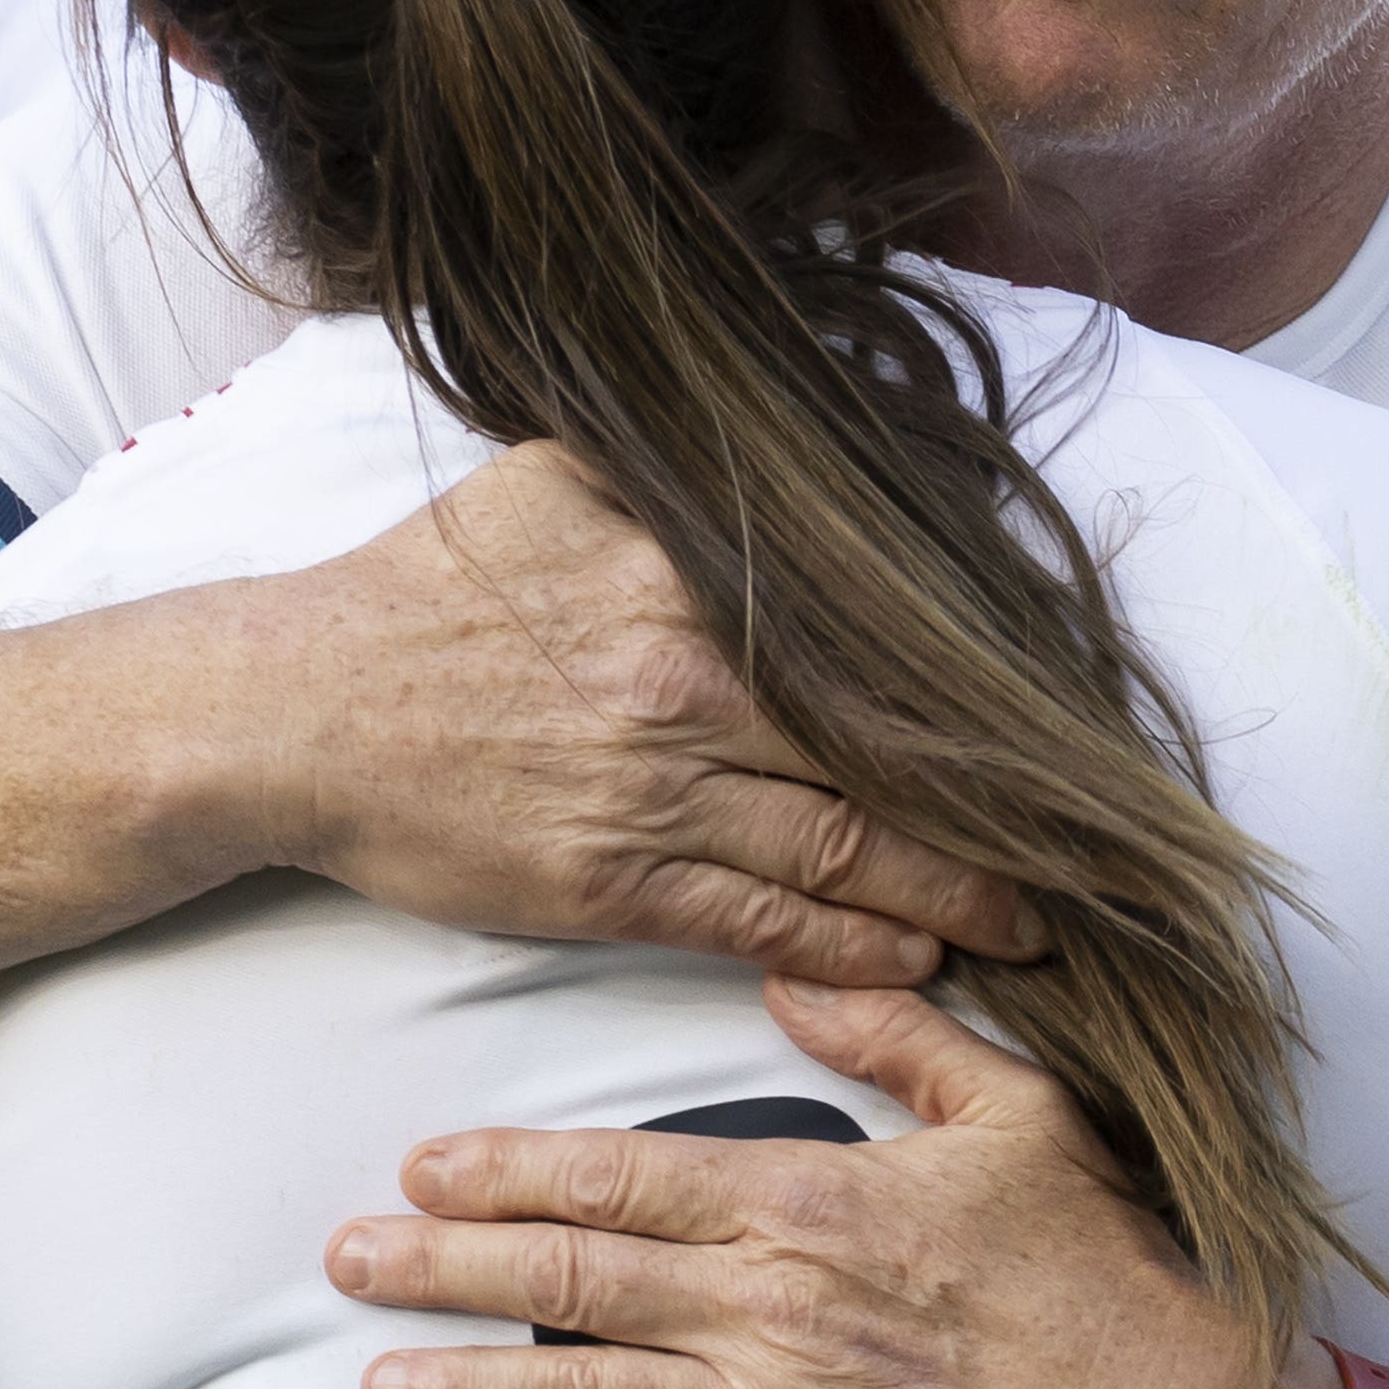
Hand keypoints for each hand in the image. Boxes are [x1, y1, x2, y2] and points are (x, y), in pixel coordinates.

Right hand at [242, 443, 1021, 987]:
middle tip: (1090, 849)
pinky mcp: (610, 883)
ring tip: (1034, 925)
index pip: (865, 644)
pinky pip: (760, 920)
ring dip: (950, 895)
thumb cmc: (422, 593)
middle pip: (878, 757)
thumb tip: (780, 434)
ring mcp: (649, 795)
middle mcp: (684, 690)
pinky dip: (851, 944)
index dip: (968, 693)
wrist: (297, 710)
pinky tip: (919, 955)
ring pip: (840, 850)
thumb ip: (669, 466)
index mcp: (682, 581)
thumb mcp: (547, 479)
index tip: (1056, 723)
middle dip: (994, 812)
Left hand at [324, 975, 1337, 1388]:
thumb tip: (796, 967)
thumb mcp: (1016, 1111)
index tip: (423, 1166)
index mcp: (806, 1198)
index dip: (510, 1172)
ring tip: (379, 1381)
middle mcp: (768, 1306)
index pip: (621, 1178)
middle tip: (343, 1261)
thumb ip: (897, 1035)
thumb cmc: (1103, 1261)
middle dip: (444, 1268)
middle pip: (572, 1278)